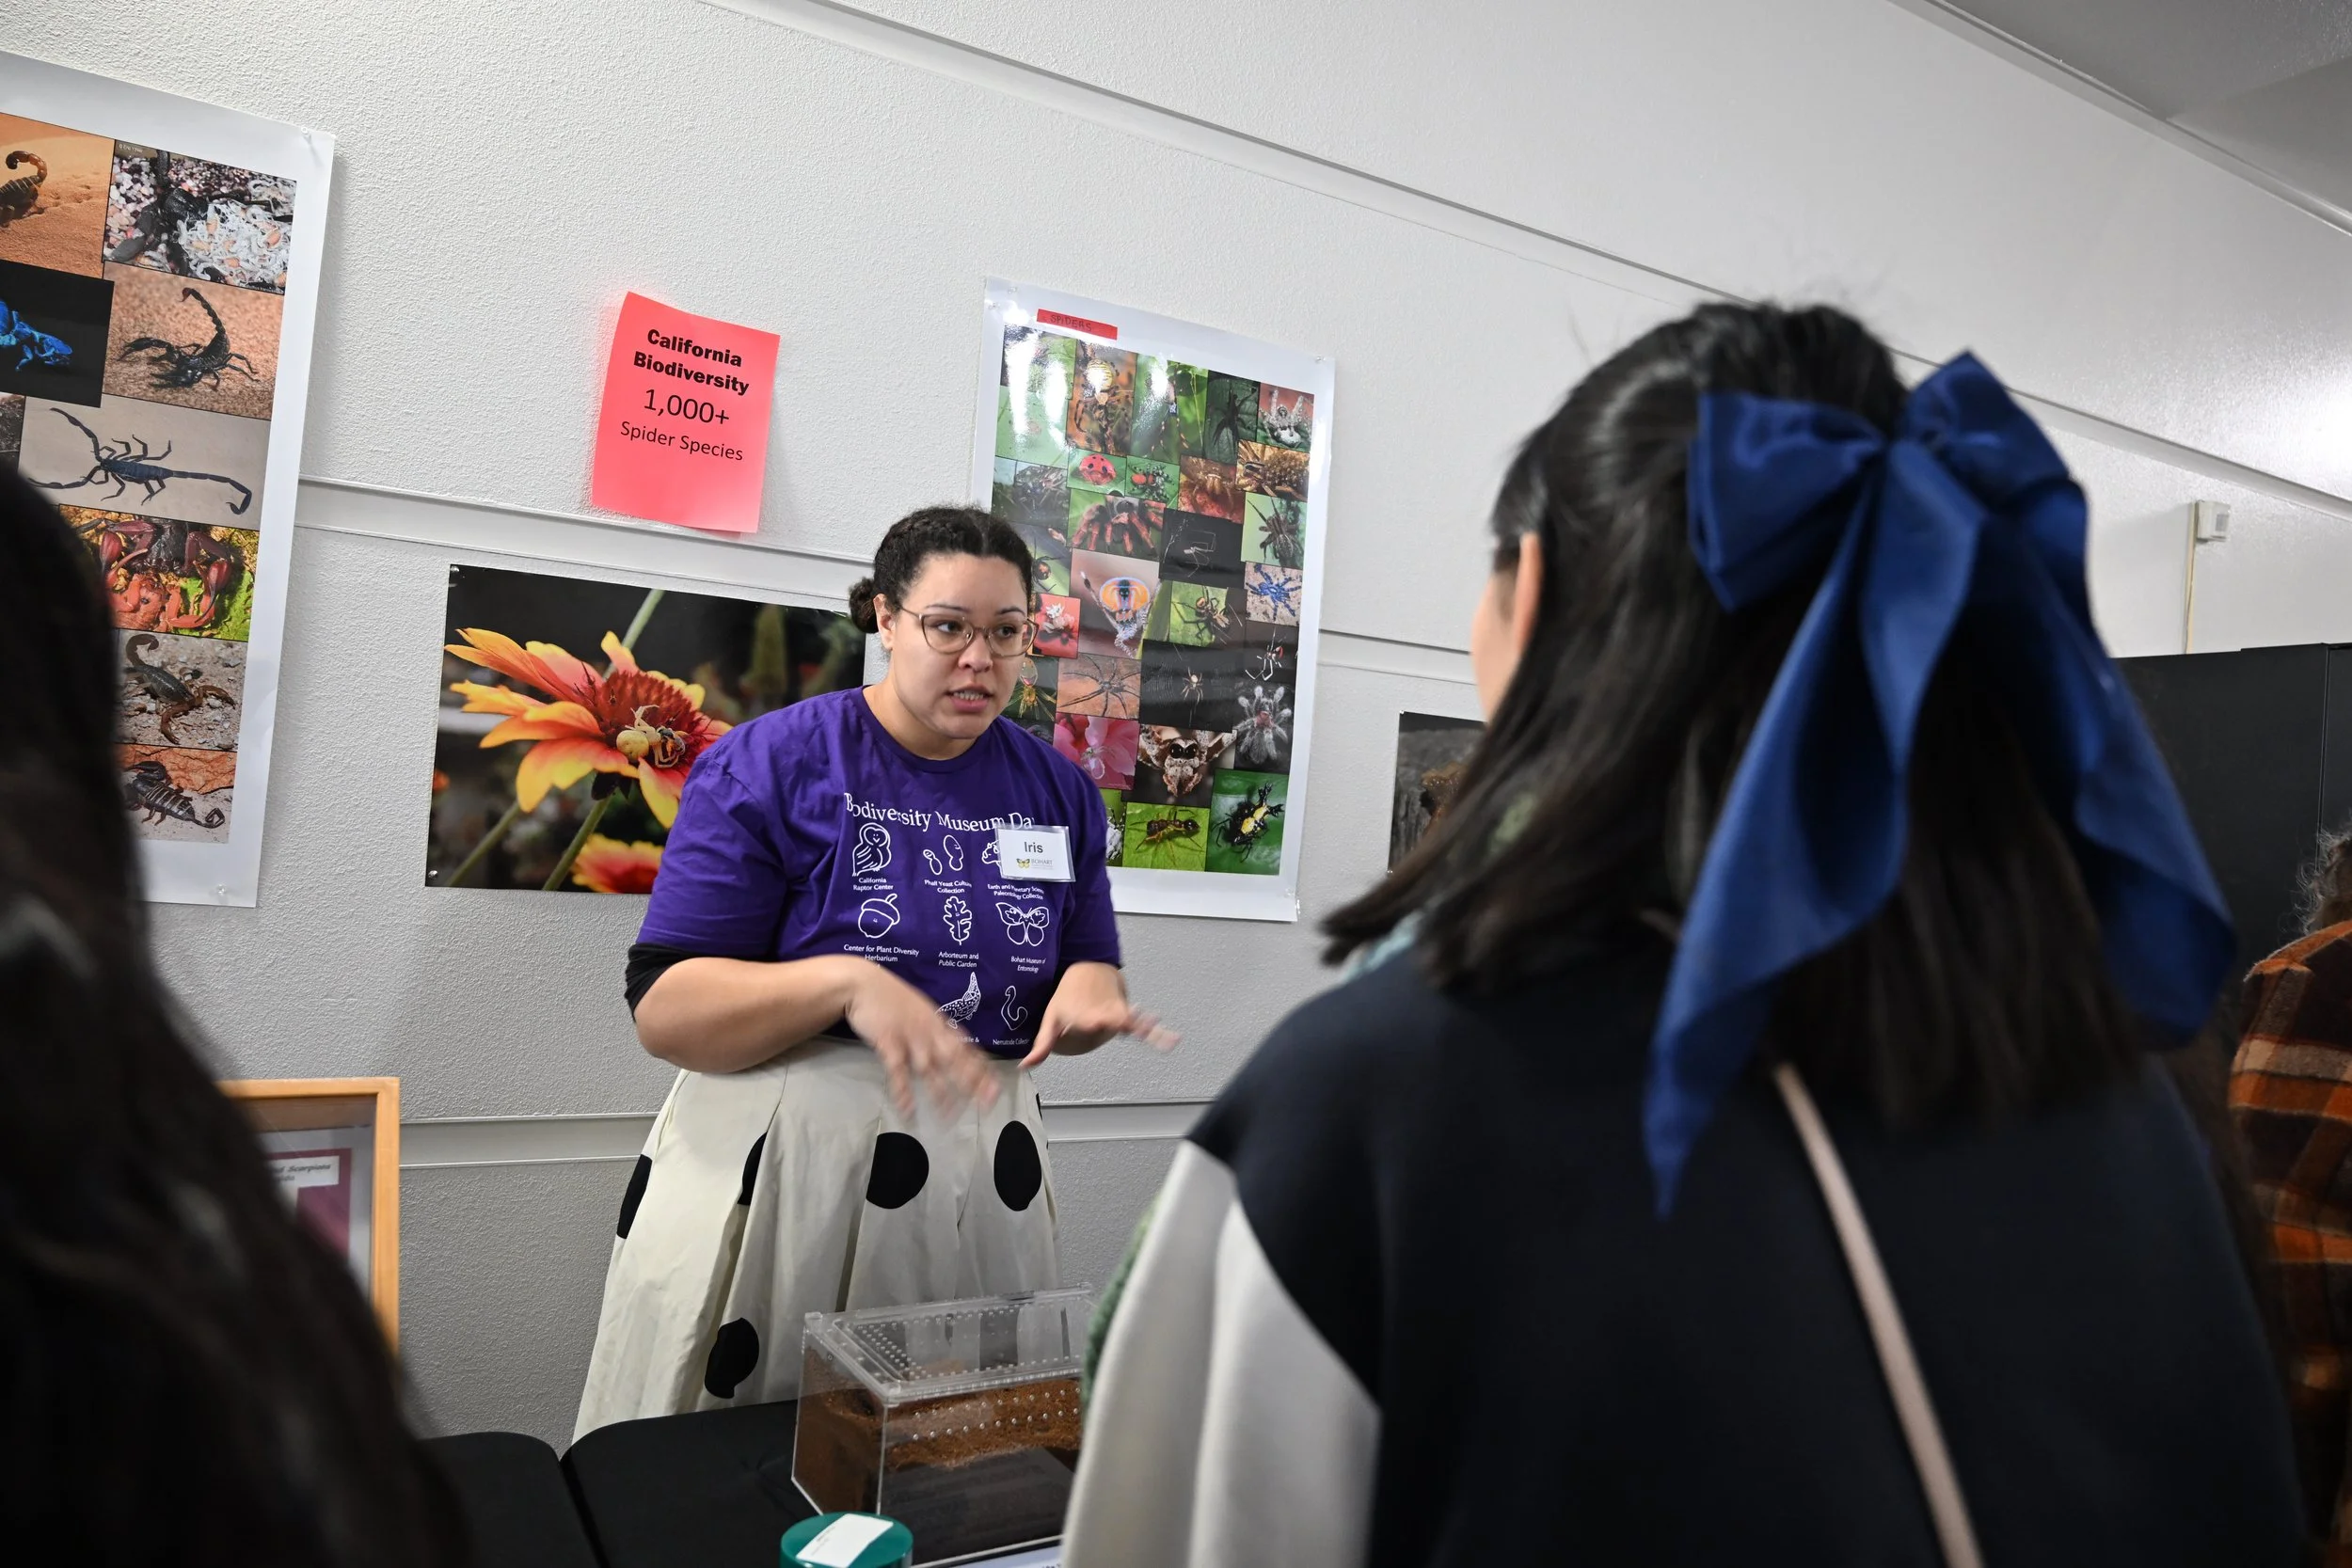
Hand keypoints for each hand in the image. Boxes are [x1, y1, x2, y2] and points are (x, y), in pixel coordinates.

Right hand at [842, 961, 999, 1115]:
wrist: (864, 983)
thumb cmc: (893, 998)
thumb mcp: (923, 1011)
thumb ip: (938, 1029)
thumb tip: (957, 1045)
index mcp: (940, 1024)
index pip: (967, 1050)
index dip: (982, 1070)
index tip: (995, 1089)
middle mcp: (930, 1032)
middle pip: (955, 1060)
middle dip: (972, 1083)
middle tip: (985, 1104)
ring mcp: (910, 1037)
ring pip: (930, 1070)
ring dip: (940, 1095)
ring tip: (949, 1117)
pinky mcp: (888, 1043)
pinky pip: (898, 1072)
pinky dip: (903, 1092)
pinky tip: (908, 1111)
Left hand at [1022, 962, 1179, 1068]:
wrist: (1089, 968)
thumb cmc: (1067, 997)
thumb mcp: (1051, 1018)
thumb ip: (1042, 1045)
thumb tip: (1025, 1065)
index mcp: (1082, 1015)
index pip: (1086, 1019)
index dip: (1089, 1021)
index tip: (1093, 1022)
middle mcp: (1102, 1014)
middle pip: (1112, 1019)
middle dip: (1119, 1022)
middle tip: (1127, 1025)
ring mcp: (1116, 1012)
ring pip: (1131, 1020)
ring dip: (1143, 1025)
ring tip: (1159, 1032)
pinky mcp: (1127, 1013)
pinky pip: (1142, 1023)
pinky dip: (1156, 1031)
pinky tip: (1172, 1039)